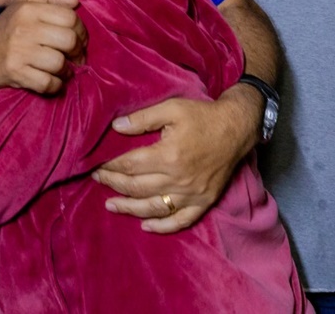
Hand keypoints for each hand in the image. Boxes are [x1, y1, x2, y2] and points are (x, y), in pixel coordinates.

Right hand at [0, 0, 84, 94]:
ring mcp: (18, 51)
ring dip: (66, 71)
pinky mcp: (15, 72)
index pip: (69, 17)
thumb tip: (75, 1)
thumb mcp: (22, 5)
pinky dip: (55, 85)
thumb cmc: (6, 29)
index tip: (79, 40)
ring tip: (62, 70)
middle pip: (69, 40)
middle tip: (76, 57)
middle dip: (78, 52)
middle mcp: (23, 28)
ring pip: (59, 63)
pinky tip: (52, 81)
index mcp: (28, 9)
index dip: (81, 30)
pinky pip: (47, 83)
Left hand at [92, 92, 253, 232]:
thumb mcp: (171, 108)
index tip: (97, 164)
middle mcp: (179, 179)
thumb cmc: (202, 116)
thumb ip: (142, 118)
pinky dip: (162, 227)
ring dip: (129, 208)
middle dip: (114, 183)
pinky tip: (145, 226)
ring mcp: (192, 194)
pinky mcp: (204, 202)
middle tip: (98, 179)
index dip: (111, 166)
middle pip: (137, 187)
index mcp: (169, 155)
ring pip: (153, 208)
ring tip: (110, 205)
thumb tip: (115, 127)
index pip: (130, 165)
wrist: (237, 128)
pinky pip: (180, 221)